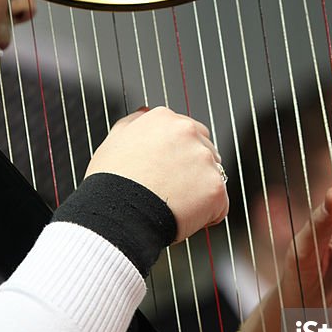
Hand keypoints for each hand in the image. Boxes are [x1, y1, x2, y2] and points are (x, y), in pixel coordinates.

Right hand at [85, 106, 228, 241]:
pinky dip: (207, 215)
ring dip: (200, 192)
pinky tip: (183, 218)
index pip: (188, 132)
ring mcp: (204, 159)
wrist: (117, 215)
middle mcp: (188, 132)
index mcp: (164, 119)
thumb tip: (145, 112)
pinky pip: (220, 204)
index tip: (167, 172)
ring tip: (173, 206)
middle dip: (194, 171)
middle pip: (206, 152)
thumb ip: (134, 122)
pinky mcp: (216, 187)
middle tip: (171, 191)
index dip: (179, 157)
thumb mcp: (114, 141)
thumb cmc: (111, 183)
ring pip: (213, 178)